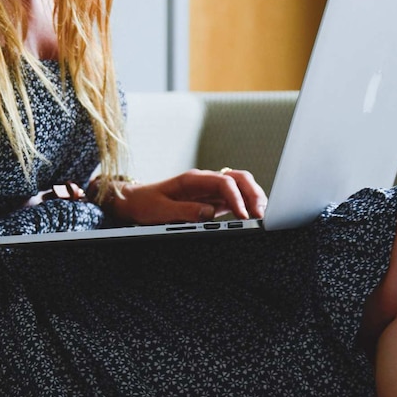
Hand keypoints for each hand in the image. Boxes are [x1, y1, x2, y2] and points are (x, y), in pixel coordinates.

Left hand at [107, 168, 266, 224]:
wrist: (135, 202)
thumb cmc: (145, 204)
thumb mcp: (160, 210)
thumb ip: (184, 211)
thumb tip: (209, 214)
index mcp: (193, 179)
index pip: (224, 182)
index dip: (236, 197)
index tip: (243, 215)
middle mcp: (205, 182)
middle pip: (239, 178)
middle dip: (254, 193)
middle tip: (262, 214)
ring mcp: (210, 191)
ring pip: (241, 188)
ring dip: (254, 198)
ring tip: (262, 216)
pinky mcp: (212, 202)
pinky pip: (235, 200)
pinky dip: (246, 206)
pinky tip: (252, 218)